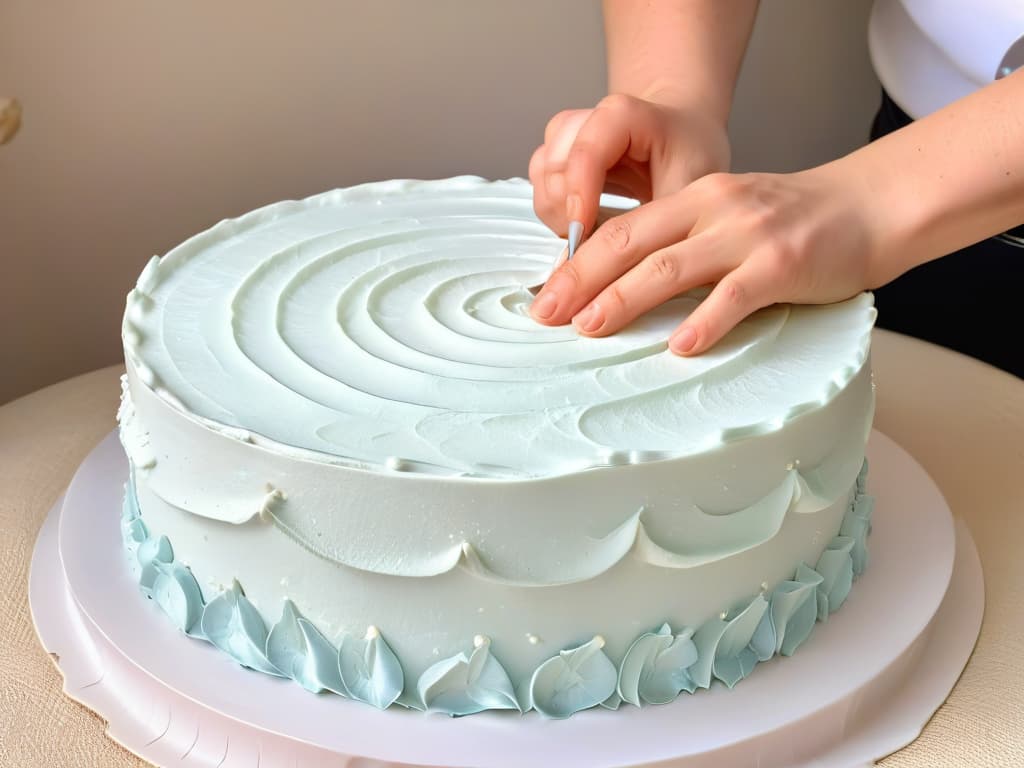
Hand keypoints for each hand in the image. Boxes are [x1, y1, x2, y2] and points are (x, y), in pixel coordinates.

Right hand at [528, 93, 730, 237]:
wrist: (684, 135)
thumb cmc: (690, 154)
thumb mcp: (690, 189)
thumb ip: (656, 224)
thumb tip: (629, 272)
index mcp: (623, 116)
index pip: (586, 151)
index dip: (580, 195)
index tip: (583, 237)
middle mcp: (588, 119)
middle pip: (555, 165)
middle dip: (567, 211)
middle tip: (593, 243)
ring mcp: (568, 136)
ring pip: (541, 174)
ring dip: (557, 212)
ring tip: (590, 234)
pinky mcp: (558, 154)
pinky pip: (539, 183)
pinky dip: (554, 211)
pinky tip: (581, 224)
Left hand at [529, 164, 890, 354]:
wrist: (868, 206)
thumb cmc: (794, 221)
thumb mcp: (729, 216)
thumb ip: (684, 241)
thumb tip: (627, 286)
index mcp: (694, 196)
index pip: (621, 228)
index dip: (578, 263)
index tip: (547, 296)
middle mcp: (713, 209)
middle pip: (631, 243)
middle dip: (582, 281)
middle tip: (547, 316)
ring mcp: (747, 235)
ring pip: (671, 267)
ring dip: (625, 299)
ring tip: (591, 328)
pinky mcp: (782, 264)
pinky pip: (734, 295)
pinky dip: (704, 322)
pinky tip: (679, 347)